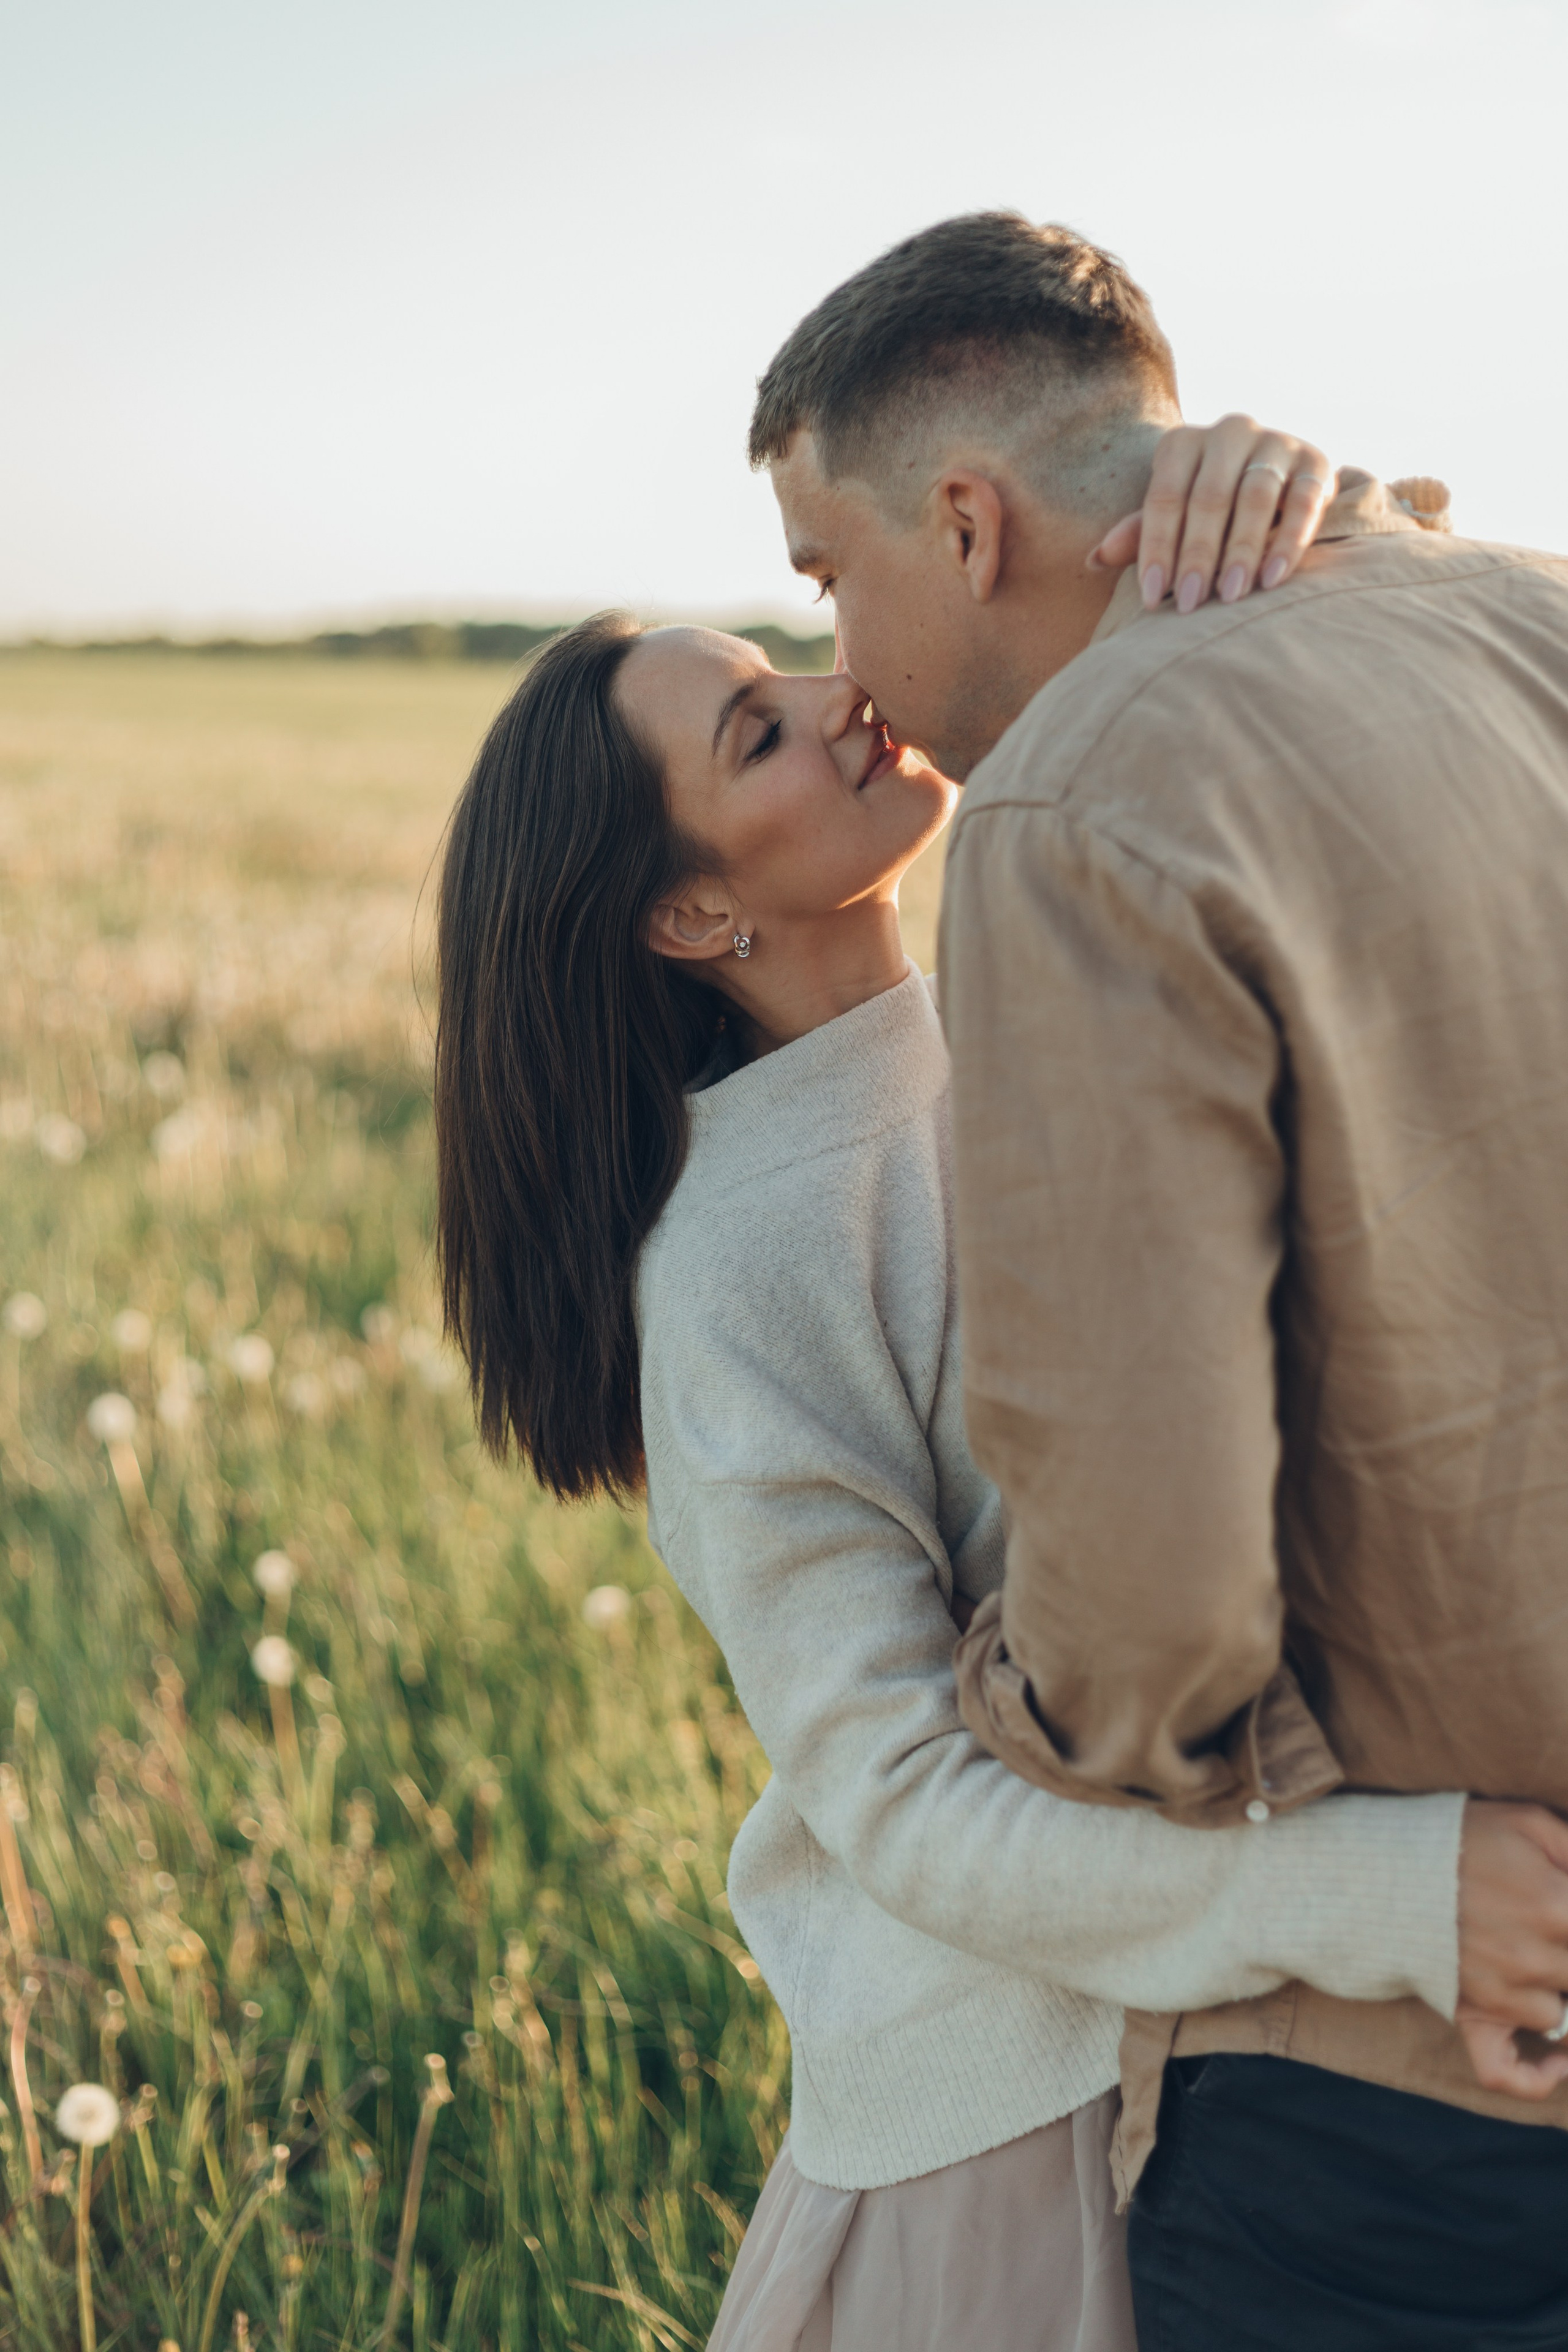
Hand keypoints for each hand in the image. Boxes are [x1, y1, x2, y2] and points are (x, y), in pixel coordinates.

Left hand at [1087, 414, 1335, 614]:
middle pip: (1208, 498)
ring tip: (1230, 595)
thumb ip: (1142, 533)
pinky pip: (1304, 501)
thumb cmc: (1212, 507)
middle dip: (1197, 555)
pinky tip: (1272, 579)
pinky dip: (1289, 541)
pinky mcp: (1315, 461)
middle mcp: (1229, 431)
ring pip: (1255, 497)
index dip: (1156, 549)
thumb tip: (1095, 560)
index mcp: (1183, 443)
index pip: (1164, 497)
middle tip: (1189, 604)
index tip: (1151, 597)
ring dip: (1241, 550)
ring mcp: (1275, 442)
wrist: (1280, 480)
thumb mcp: (1175, 515)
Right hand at [1456, 1799, 1567, 2099]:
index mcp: (1559, 1908)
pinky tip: (1557, 2061)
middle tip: (1553, 1940)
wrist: (1386, 1862)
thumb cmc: (1461, 1836)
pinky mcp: (1470, 2016)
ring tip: (1543, 1964)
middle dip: (1566, 1956)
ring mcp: (1503, 1994)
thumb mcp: (1529, 1821)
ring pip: (1560, 2017)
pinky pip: (1506, 2072)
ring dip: (1558, 1994)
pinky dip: (1537, 2077)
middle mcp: (1537, 1959)